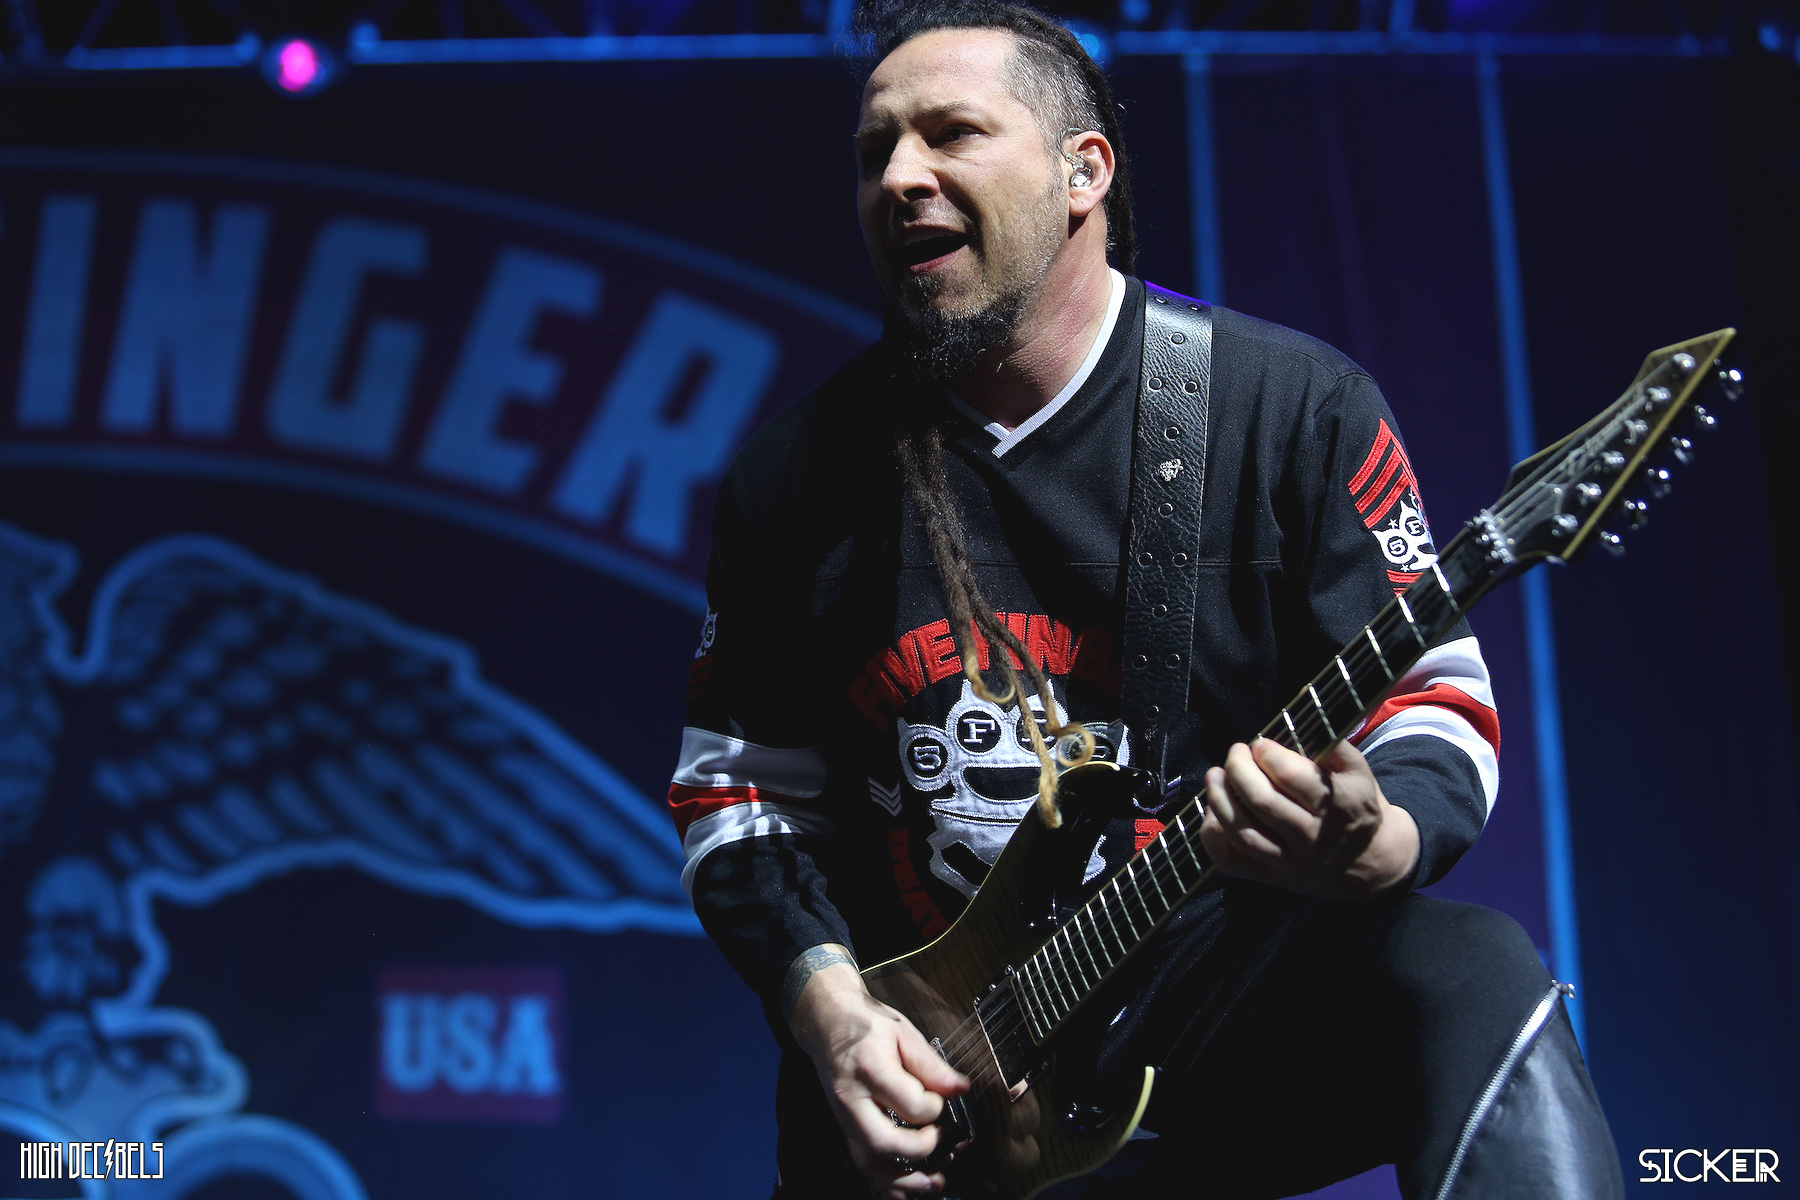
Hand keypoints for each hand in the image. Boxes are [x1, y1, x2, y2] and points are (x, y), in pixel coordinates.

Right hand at [783, 945, 968, 1197]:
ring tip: (934, 1183)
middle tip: (943, 1139)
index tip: (943, 1099)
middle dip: (921, 1149)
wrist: (827, 1022)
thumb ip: (932, 1064)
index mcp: (871, 1069)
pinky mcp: (843, 1127)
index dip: (936, 1107)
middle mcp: (852, 1098)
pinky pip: (861, 1163)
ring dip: (903, 1180)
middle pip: (884, 1142)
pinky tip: (906, 1191)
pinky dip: (884, 1183)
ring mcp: (843, 1117)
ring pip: (869, 1161)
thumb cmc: (867, 1025)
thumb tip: (961, 1089)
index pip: (911, 1104)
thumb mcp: (903, 1032)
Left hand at [1198, 737, 1418, 899]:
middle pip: (1263, 802)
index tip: (1260, 744)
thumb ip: (1332, 745)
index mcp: (1339, 805)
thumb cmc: (1355, 805)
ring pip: (1244, 832)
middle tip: (1235, 753)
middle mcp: (1313, 837)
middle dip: (1239, 770)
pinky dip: (1213, 837)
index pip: (1292, 777)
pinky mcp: (1272, 878)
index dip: (1268, 754)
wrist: (1369, 862)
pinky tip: (1211, 814)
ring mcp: (1290, 861)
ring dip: (1220, 799)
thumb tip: (1298, 714)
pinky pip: (1233, 862)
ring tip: (1215, 775)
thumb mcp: (1358, 772)